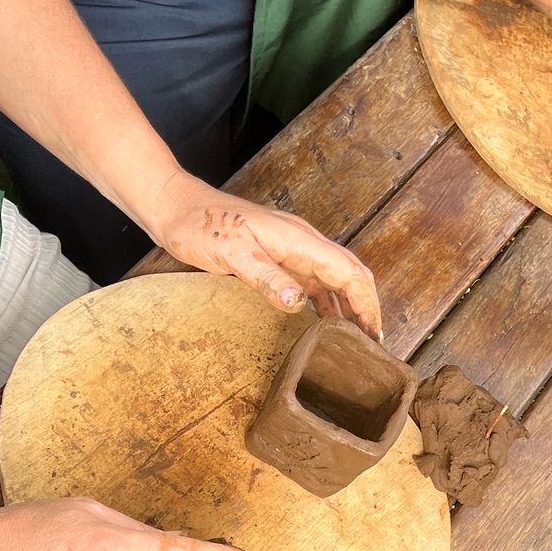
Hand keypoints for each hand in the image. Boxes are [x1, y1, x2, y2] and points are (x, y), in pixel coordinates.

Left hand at [137, 169, 382, 337]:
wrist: (176, 207)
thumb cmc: (200, 227)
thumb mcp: (231, 255)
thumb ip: (265, 277)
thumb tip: (298, 302)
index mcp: (298, 239)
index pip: (348, 271)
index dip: (367, 302)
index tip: (374, 333)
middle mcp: (303, 242)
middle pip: (350, 273)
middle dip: (367, 305)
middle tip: (374, 343)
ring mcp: (293, 249)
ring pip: (336, 278)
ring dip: (350, 305)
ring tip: (357, 339)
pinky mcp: (281, 257)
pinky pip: (315, 281)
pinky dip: (329, 302)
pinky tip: (327, 324)